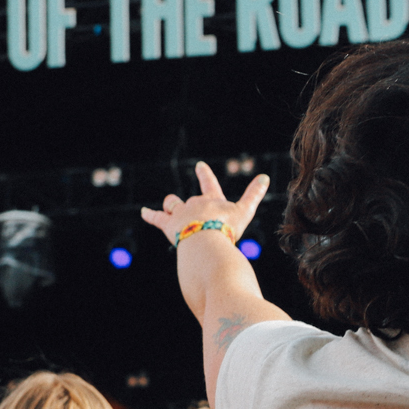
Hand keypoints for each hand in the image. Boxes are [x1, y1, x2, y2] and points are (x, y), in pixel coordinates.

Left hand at [141, 162, 270, 247]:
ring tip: (170, 210)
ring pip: (172, 204)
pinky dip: (150, 214)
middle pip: (190, 199)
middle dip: (191, 205)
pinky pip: (157, 218)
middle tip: (196, 215)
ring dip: (171, 206)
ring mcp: (180, 213)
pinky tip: (143, 212)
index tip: (200, 166)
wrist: (206, 241)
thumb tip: (265, 177)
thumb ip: (254, 194)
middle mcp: (194, 203)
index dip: (204, 175)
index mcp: (212, 200)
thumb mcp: (244, 211)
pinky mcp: (169, 225)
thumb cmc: (227, 228)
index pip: (208, 183)